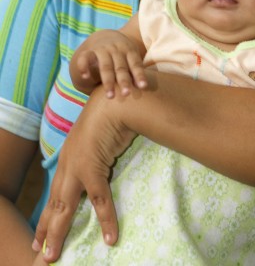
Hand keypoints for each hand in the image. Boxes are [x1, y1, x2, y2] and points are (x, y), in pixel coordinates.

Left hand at [32, 87, 136, 262]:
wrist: (114, 103)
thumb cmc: (111, 116)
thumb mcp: (99, 139)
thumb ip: (97, 154)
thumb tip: (104, 163)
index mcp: (69, 158)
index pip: (55, 192)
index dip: (47, 214)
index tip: (40, 234)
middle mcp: (68, 165)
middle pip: (53, 204)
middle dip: (45, 230)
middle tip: (40, 252)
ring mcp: (77, 168)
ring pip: (64, 208)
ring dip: (59, 233)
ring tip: (54, 256)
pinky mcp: (92, 169)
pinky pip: (100, 200)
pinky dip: (107, 220)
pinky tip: (111, 237)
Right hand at [71, 30, 147, 96]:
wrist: (104, 36)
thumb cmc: (122, 55)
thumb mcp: (130, 58)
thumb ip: (135, 71)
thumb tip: (143, 87)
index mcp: (128, 50)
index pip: (135, 63)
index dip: (139, 75)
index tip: (143, 87)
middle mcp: (115, 49)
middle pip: (120, 67)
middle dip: (123, 80)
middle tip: (126, 94)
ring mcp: (101, 50)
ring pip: (105, 66)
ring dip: (108, 81)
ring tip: (110, 96)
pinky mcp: (88, 52)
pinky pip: (85, 59)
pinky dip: (84, 67)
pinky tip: (86, 76)